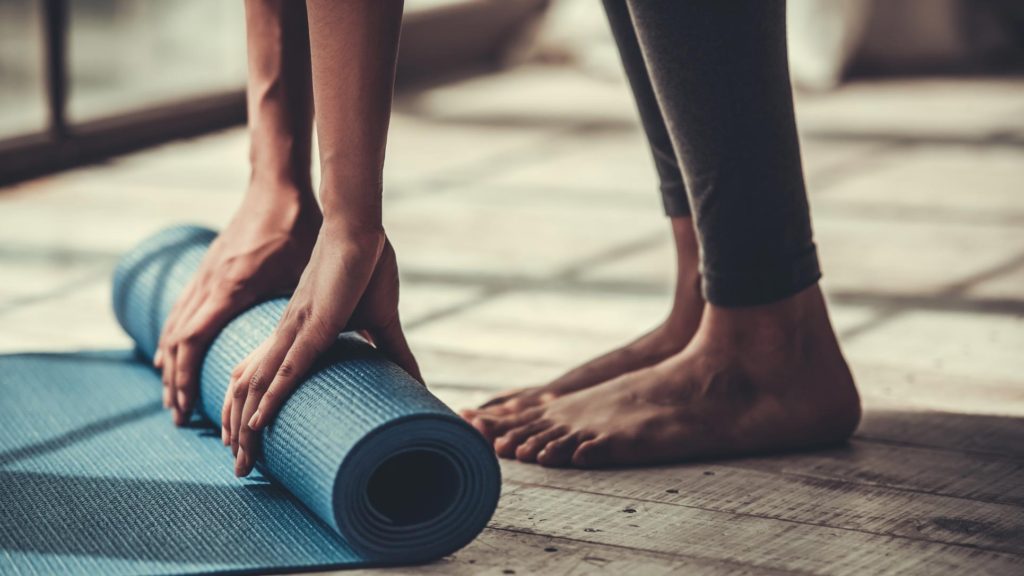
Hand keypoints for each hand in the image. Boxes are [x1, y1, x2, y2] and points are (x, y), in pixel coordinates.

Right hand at [154, 189, 320, 424]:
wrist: (277, 184)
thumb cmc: (298, 225)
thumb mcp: (309, 271)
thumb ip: (328, 309)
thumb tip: (368, 337)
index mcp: (233, 288)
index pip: (195, 341)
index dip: (188, 376)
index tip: (188, 407)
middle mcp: (212, 284)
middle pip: (179, 342)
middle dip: (175, 381)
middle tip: (178, 416)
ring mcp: (206, 274)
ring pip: (175, 326)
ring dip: (171, 363)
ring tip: (172, 396)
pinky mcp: (210, 267)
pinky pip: (182, 309)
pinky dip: (173, 335)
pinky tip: (171, 351)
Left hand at [225, 222, 420, 475]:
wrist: (360, 229)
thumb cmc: (367, 267)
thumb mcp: (381, 320)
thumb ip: (392, 351)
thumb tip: (415, 380)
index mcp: (298, 333)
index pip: (264, 379)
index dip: (250, 411)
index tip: (246, 443)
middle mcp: (286, 335)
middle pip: (249, 390)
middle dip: (239, 433)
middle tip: (239, 469)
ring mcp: (296, 331)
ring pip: (259, 387)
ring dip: (245, 427)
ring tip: (240, 460)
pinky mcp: (313, 326)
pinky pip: (284, 369)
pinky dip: (268, 398)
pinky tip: (255, 424)